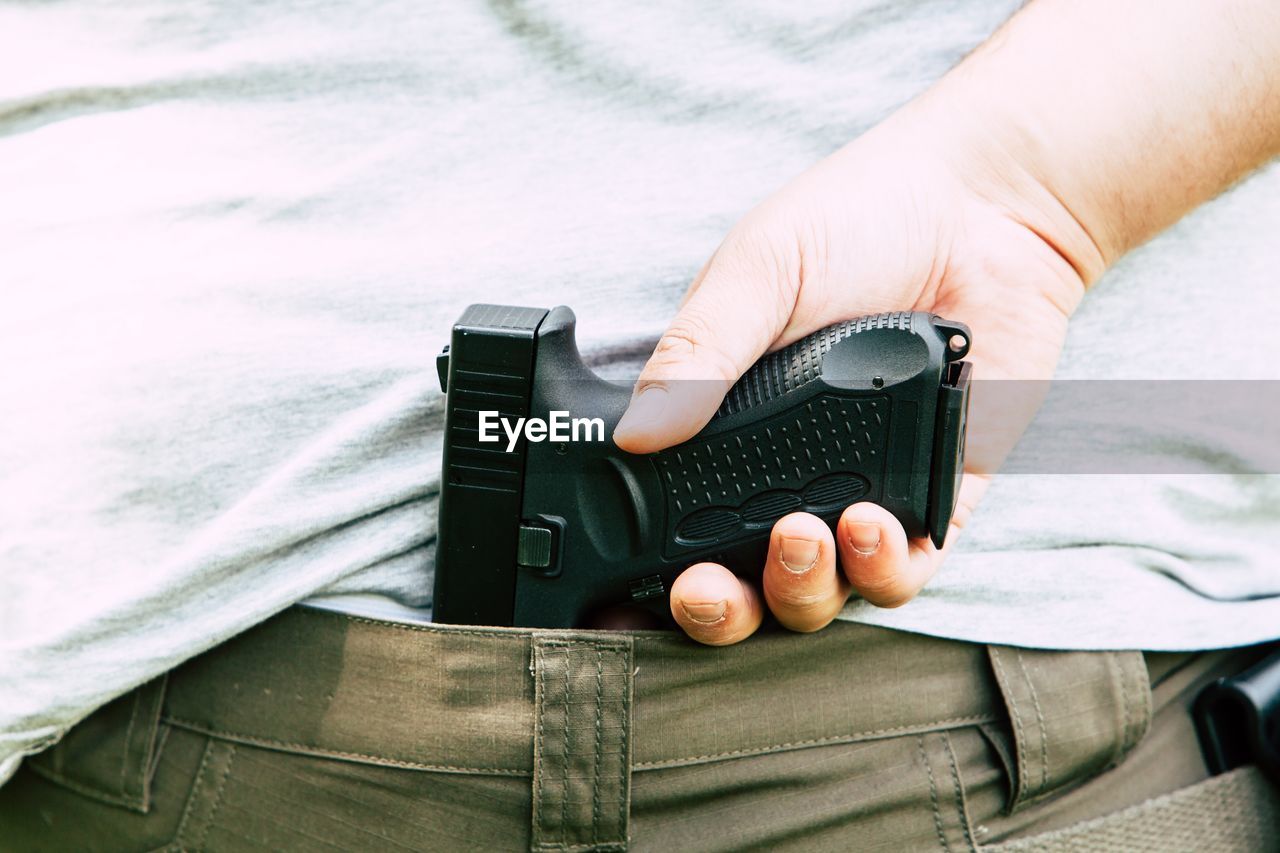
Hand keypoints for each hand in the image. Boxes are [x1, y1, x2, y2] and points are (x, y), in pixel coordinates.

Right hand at [613, 105, 1094, 644]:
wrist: (983, 205)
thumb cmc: (858, 220)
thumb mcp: (757, 272)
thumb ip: (698, 351)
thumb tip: (637, 434)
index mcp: (727, 426)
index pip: (674, 524)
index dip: (650, 575)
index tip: (629, 593)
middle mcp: (787, 473)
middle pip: (741, 584)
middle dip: (718, 608)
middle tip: (709, 586)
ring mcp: (860, 490)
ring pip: (820, 593)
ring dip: (800, 587)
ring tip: (801, 533)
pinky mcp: (935, 496)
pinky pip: (906, 569)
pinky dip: (883, 570)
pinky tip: (871, 524)